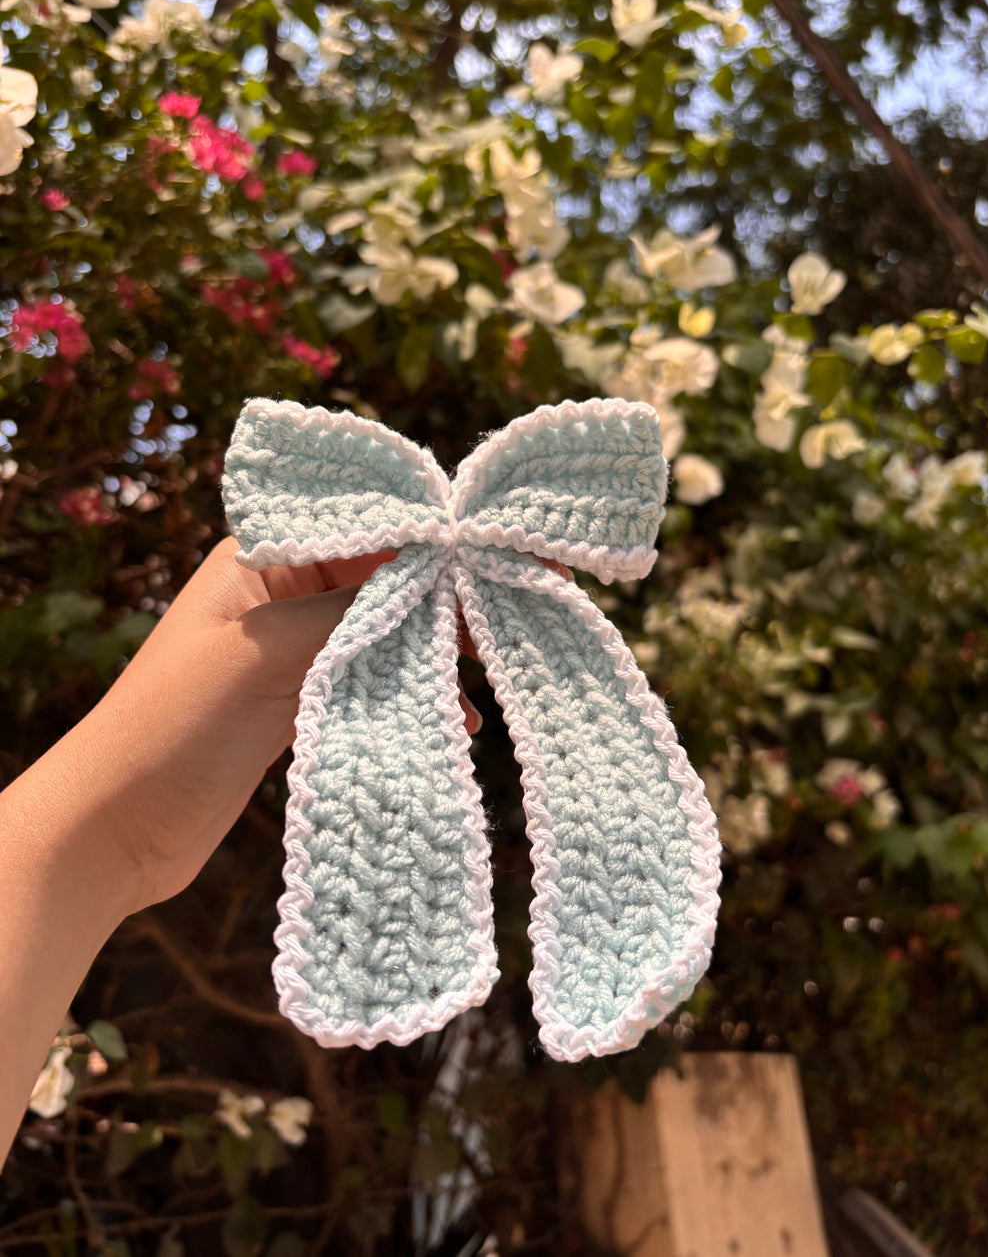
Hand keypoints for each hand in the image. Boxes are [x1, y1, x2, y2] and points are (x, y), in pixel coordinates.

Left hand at [33, 538, 482, 922]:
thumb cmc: (174, 726)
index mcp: (261, 557)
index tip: (494, 558)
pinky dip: (410, 688)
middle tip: (504, 617)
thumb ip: (352, 608)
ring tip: (482, 677)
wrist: (116, 829)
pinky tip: (451, 714)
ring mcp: (290, 648)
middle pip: (382, 577)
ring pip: (382, 629)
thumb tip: (437, 573)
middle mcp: (279, 592)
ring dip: (432, 649)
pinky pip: (369, 676)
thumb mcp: (267, 652)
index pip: (364, 527)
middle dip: (443, 597)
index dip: (432, 540)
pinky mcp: (298, 700)